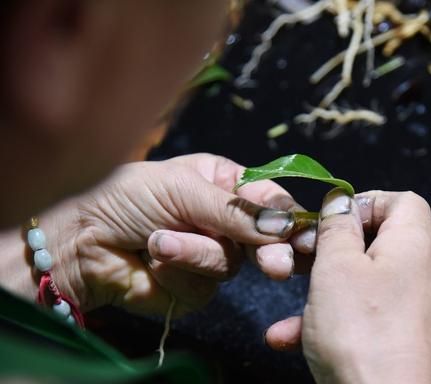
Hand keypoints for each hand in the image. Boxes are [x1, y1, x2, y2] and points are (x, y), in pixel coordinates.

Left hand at [28, 154, 313, 315]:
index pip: (270, 200)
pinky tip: (153, 258)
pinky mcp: (194, 287)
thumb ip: (235, 209)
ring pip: (232, 263)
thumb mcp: (182, 188)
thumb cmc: (125, 196)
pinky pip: (205, 285)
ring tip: (158, 240)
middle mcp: (224, 220)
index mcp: (224, 184)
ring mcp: (211, 255)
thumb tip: (284, 225)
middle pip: (265, 239)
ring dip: (195, 252)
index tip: (304, 234)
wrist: (79, 241)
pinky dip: (178, 271)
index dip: (289, 217)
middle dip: (268, 250)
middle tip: (277, 265)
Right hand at [265, 190, 430, 382]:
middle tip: (307, 253)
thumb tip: (341, 201)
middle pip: (380, 238)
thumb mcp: (336, 265)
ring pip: (363, 279)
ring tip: (293, 294)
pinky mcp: (398, 333)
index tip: (333, 217)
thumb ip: (337, 226)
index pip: (403, 200)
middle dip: (336, 245)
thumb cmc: (360, 331)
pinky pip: (362, 312)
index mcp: (414, 244)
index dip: (366, 200)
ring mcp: (411, 305)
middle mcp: (421, 271)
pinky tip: (287, 335)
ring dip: (324, 285)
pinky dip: (329, 317)